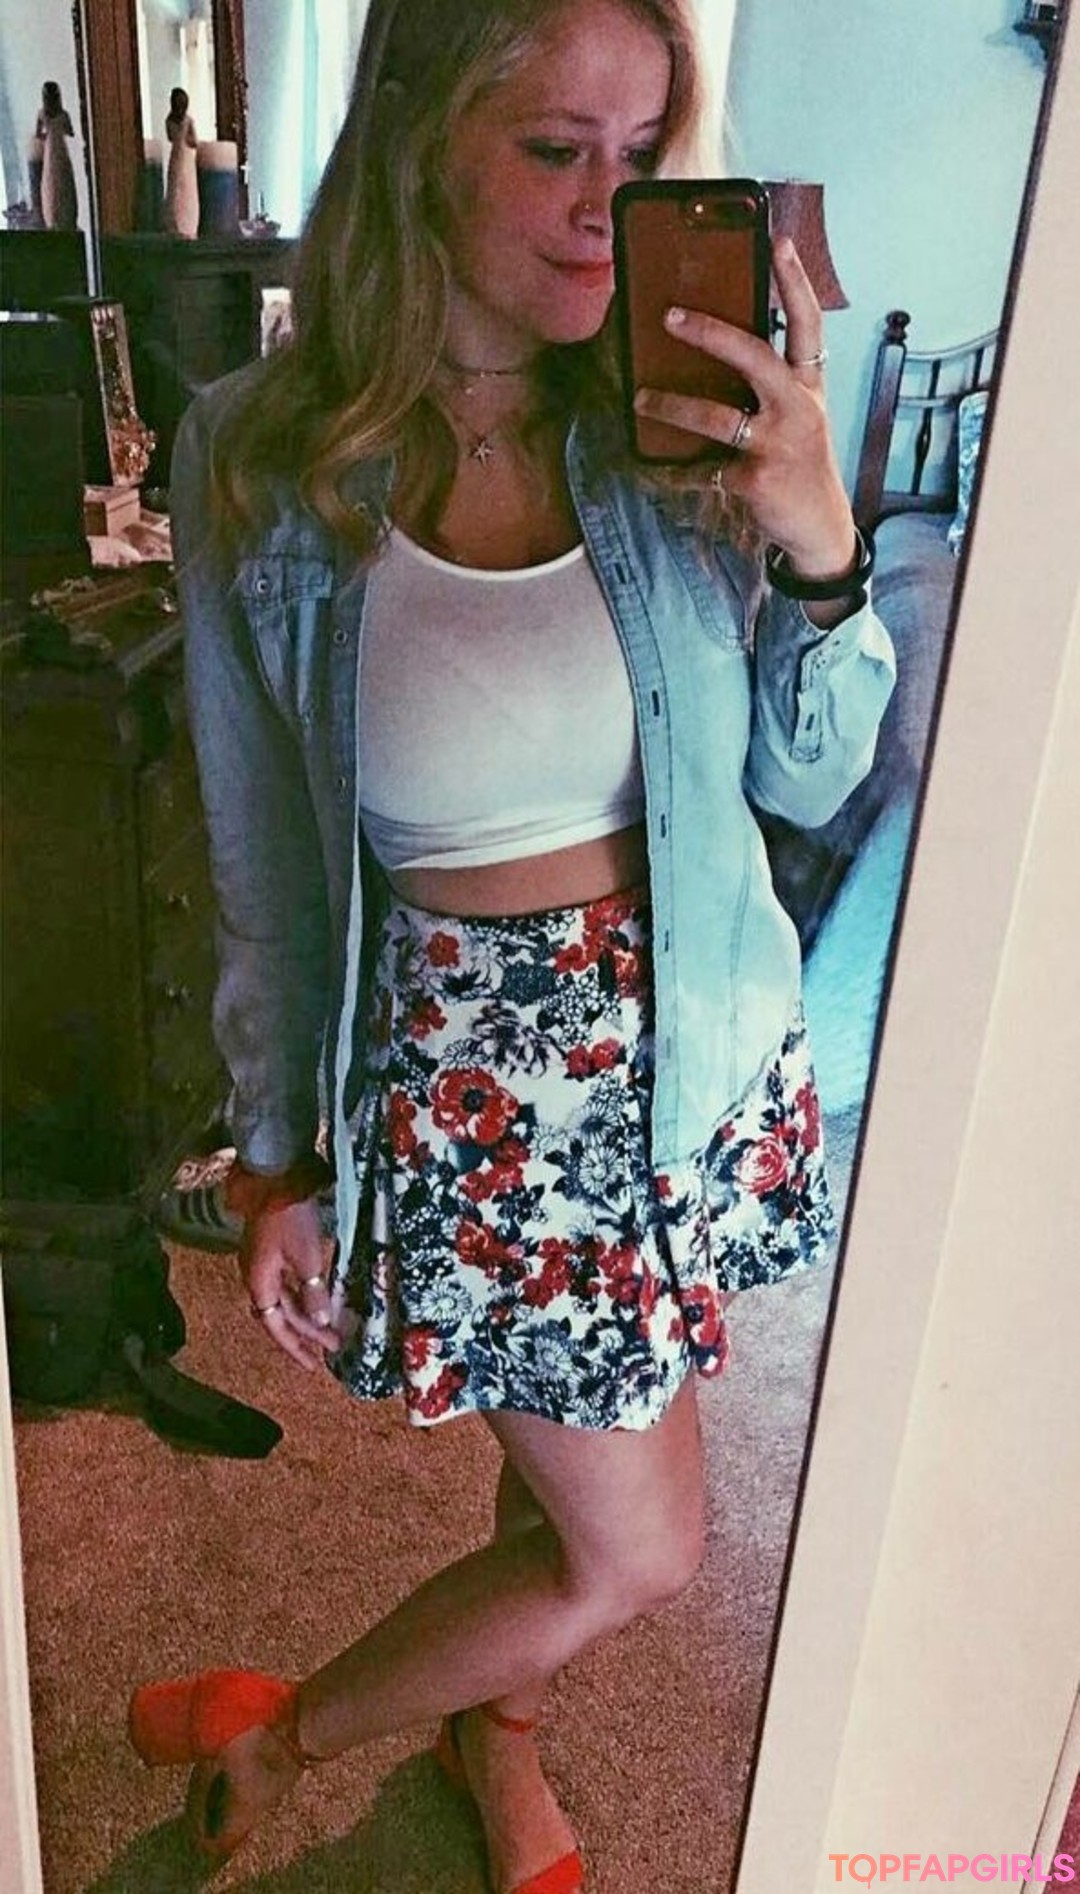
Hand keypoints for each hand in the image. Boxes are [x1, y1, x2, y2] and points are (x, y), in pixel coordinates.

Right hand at [241, 1198, 341, 1369]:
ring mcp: (261, 1263)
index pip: (275, 1327)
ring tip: (329, 1328)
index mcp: (259, 1282)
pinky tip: (317, 1298)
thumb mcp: (306, 1256)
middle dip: (306, 1333)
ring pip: (283, 1300)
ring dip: (305, 1314)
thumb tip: (320, 1320)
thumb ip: (313, 1290)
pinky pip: (285, 1283)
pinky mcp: (270, 1250)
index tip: (313, 1366)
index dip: (294, 1348)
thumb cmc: (289, 1216)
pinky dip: (302, 1295)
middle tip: (332, 1347)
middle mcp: (256, 1277)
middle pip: (280, 1315)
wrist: (274, 1176)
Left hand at [632, 236, 856, 577]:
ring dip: (673, 406)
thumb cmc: (799, 460)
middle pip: (754, 358)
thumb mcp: (795, 414)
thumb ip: (766, 384)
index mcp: (807, 385)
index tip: (780, 241)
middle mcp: (798, 408)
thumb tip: (711, 352)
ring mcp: (777, 444)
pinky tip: (652, 467)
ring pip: (717, 417)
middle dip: (710, 333)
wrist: (818, 525)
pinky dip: (675, 469)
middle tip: (670, 315)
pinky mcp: (755, 480)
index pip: (807, 324)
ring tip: (641, 398)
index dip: (795, 282)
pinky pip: (702, 467)